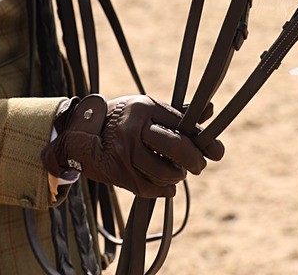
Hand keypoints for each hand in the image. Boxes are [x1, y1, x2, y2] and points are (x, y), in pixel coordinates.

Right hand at [41, 94, 224, 198]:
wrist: (80, 133)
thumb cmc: (122, 118)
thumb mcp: (147, 108)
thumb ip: (178, 114)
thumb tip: (211, 109)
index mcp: (144, 108)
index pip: (180, 124)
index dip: (202, 138)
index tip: (217, 151)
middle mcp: (134, 129)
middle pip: (174, 146)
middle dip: (194, 159)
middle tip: (200, 165)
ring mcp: (125, 154)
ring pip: (163, 172)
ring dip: (176, 176)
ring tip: (177, 172)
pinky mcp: (118, 175)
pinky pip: (149, 188)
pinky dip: (164, 189)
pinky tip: (168, 185)